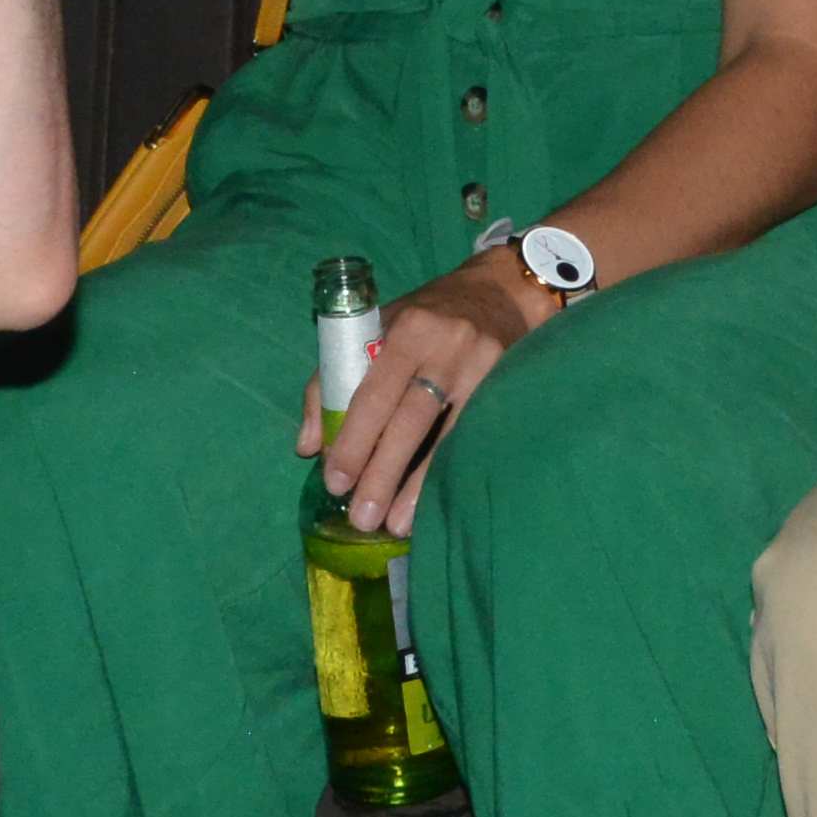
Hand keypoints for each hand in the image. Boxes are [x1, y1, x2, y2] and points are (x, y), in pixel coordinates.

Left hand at [305, 253, 553, 531]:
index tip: (335, 482)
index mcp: (406, 329)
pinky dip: (451, 471)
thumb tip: (309, 446)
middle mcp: (446, 347)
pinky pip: (474, 438)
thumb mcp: (376, 331)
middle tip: (361, 516)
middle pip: (410, 419)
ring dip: (419, 484)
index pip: (373, 391)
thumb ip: (335, 381)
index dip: (353, 439)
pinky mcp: (507, 387)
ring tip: (396, 524)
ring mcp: (483, 369)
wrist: (502, 292)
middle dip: (382, 471)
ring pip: (447, 436)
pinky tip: (434, 501)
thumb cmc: (425, 317)